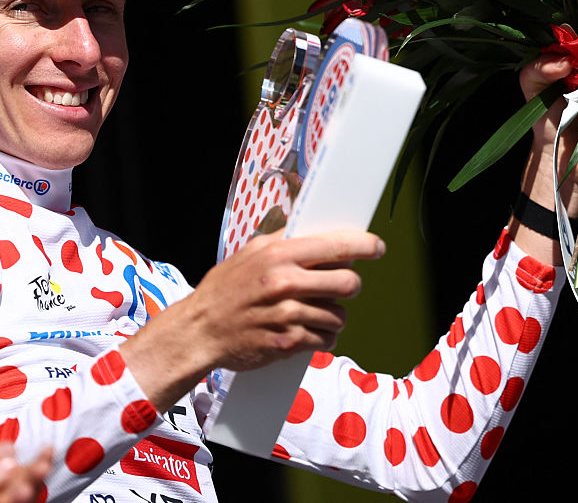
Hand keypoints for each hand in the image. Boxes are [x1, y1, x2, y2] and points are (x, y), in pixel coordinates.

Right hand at [120, 229, 384, 409]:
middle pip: (349, 283)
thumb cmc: (225, 290)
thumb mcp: (250, 253)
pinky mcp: (288, 343)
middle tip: (338, 287)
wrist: (200, 331)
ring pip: (340, 315)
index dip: (365, 246)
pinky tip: (306, 331)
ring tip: (312, 312)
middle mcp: (286, 284)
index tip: (377, 247)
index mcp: (280, 256)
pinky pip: (326, 340)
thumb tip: (318, 234)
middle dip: (349, 286)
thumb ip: (284, 242)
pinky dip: (322, 337)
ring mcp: (288, 315)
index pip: (337, 245)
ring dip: (332, 315)